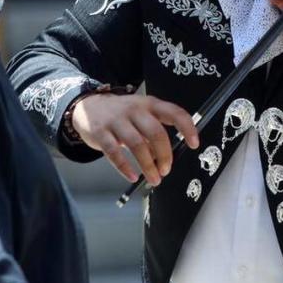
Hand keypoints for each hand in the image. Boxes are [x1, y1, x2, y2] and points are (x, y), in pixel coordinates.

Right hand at [71, 93, 198, 185]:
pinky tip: (132, 176)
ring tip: (154, 178)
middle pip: (156, 132)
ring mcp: (117, 120)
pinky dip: (125, 168)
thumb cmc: (121, 114)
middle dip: (165, 154)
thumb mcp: (141, 114)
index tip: (194, 143)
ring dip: (148, 165)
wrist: (88, 106)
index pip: (174, 112)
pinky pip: (114, 153)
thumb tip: (167, 155)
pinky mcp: (101, 133)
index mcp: (149, 104)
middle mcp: (135, 110)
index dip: (187, 128)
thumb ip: (154, 131)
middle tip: (167, 169)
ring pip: (137, 144)